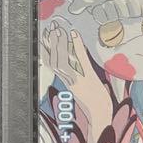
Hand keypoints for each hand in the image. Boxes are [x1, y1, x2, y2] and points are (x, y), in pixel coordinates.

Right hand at [42, 19, 113, 142]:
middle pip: (54, 59)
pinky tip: (74, 35)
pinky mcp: (87, 77)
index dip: (46, 50)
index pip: (51, 64)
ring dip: (59, 43)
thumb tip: (71, 61)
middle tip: (51, 28)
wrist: (99, 113)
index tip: (43, 38)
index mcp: (65, 82)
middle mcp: (67, 80)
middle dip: (51, 43)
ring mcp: (76, 79)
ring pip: (62, 59)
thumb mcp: (77, 89)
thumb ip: (72, 76)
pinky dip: (76, 45)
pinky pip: (80, 59)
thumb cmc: (91, 102)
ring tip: (57, 30)